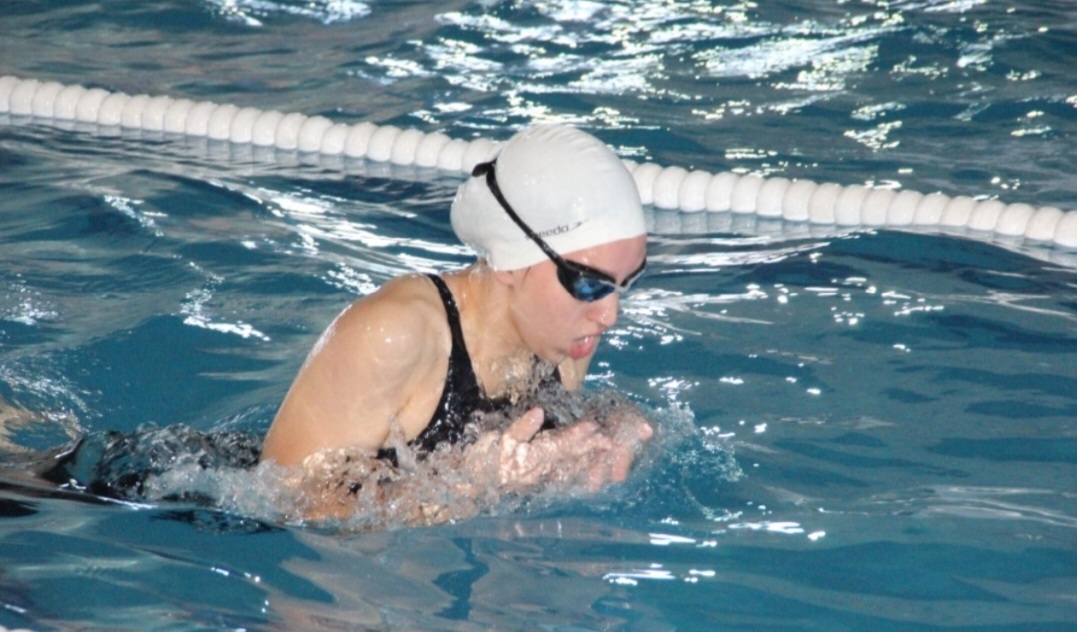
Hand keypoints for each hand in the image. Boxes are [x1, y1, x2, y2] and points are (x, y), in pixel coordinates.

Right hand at [467, 407, 652, 492]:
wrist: (476, 485)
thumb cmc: (486, 460)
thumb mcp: (499, 441)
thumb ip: (520, 428)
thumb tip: (538, 413)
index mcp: (533, 457)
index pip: (559, 444)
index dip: (577, 435)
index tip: (593, 426)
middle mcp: (543, 469)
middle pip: (571, 456)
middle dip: (592, 447)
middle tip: (612, 439)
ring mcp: (545, 476)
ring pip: (573, 465)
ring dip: (591, 458)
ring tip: (609, 450)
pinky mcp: (545, 480)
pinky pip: (568, 474)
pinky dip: (583, 468)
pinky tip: (594, 465)